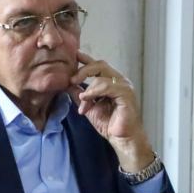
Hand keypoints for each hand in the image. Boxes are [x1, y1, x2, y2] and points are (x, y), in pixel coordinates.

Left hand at [70, 52, 153, 171]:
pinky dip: (94, 91)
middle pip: (99, 64)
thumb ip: (79, 95)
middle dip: (83, 70)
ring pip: (102, 76)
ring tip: (82, 101)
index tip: (74, 55)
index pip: (97, 66)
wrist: (120, 138)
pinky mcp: (126, 94)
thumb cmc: (108, 123)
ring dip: (88, 89)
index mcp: (110, 82)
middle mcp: (118, 80)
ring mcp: (124, 86)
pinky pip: (108, 86)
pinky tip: (87, 99)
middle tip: (71, 80)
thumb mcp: (88, 107)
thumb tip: (67, 85)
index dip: (85, 59)